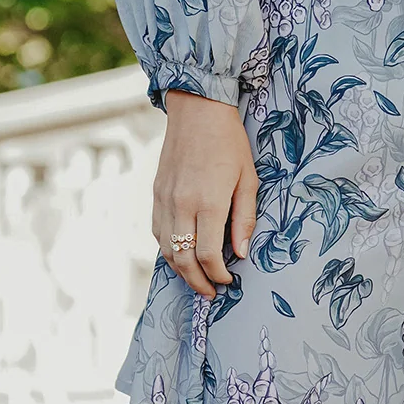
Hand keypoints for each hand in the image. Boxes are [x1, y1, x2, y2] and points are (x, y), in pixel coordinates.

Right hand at [153, 90, 258, 299]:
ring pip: (166, 249)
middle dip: (197, 282)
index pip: (209, 255)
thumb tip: (241, 253)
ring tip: (197, 279)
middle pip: (183, 259)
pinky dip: (168, 249)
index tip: (229, 281)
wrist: (197, 111)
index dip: (218, 275)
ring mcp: (164, 200)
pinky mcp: (155, 194)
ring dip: (180, 270)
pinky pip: (158, 231)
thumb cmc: (229, 143)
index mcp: (208, 202)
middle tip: (210, 292)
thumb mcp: (248, 179)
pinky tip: (182, 253)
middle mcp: (181, 204)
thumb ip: (244, 219)